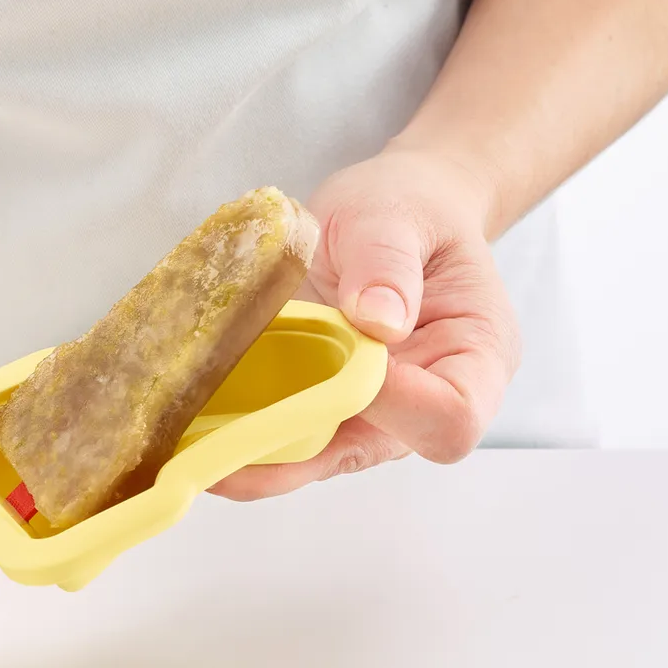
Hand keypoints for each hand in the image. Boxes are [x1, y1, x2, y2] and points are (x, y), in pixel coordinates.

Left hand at [212, 147, 520, 499]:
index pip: (450, 417)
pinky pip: (290, 438)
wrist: (395, 212)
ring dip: (258, 459)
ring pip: (319, 458)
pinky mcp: (328, 408)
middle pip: (373, 451)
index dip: (399, 406)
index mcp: (474, 355)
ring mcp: (374, 412)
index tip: (345, 360)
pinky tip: (195, 435)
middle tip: (222, 452)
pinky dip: (245, 439)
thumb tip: (377, 320)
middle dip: (298, 455)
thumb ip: (387, 261)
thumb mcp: (396, 213)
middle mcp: (426, 399)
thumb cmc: (409, 209)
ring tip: (192, 455)